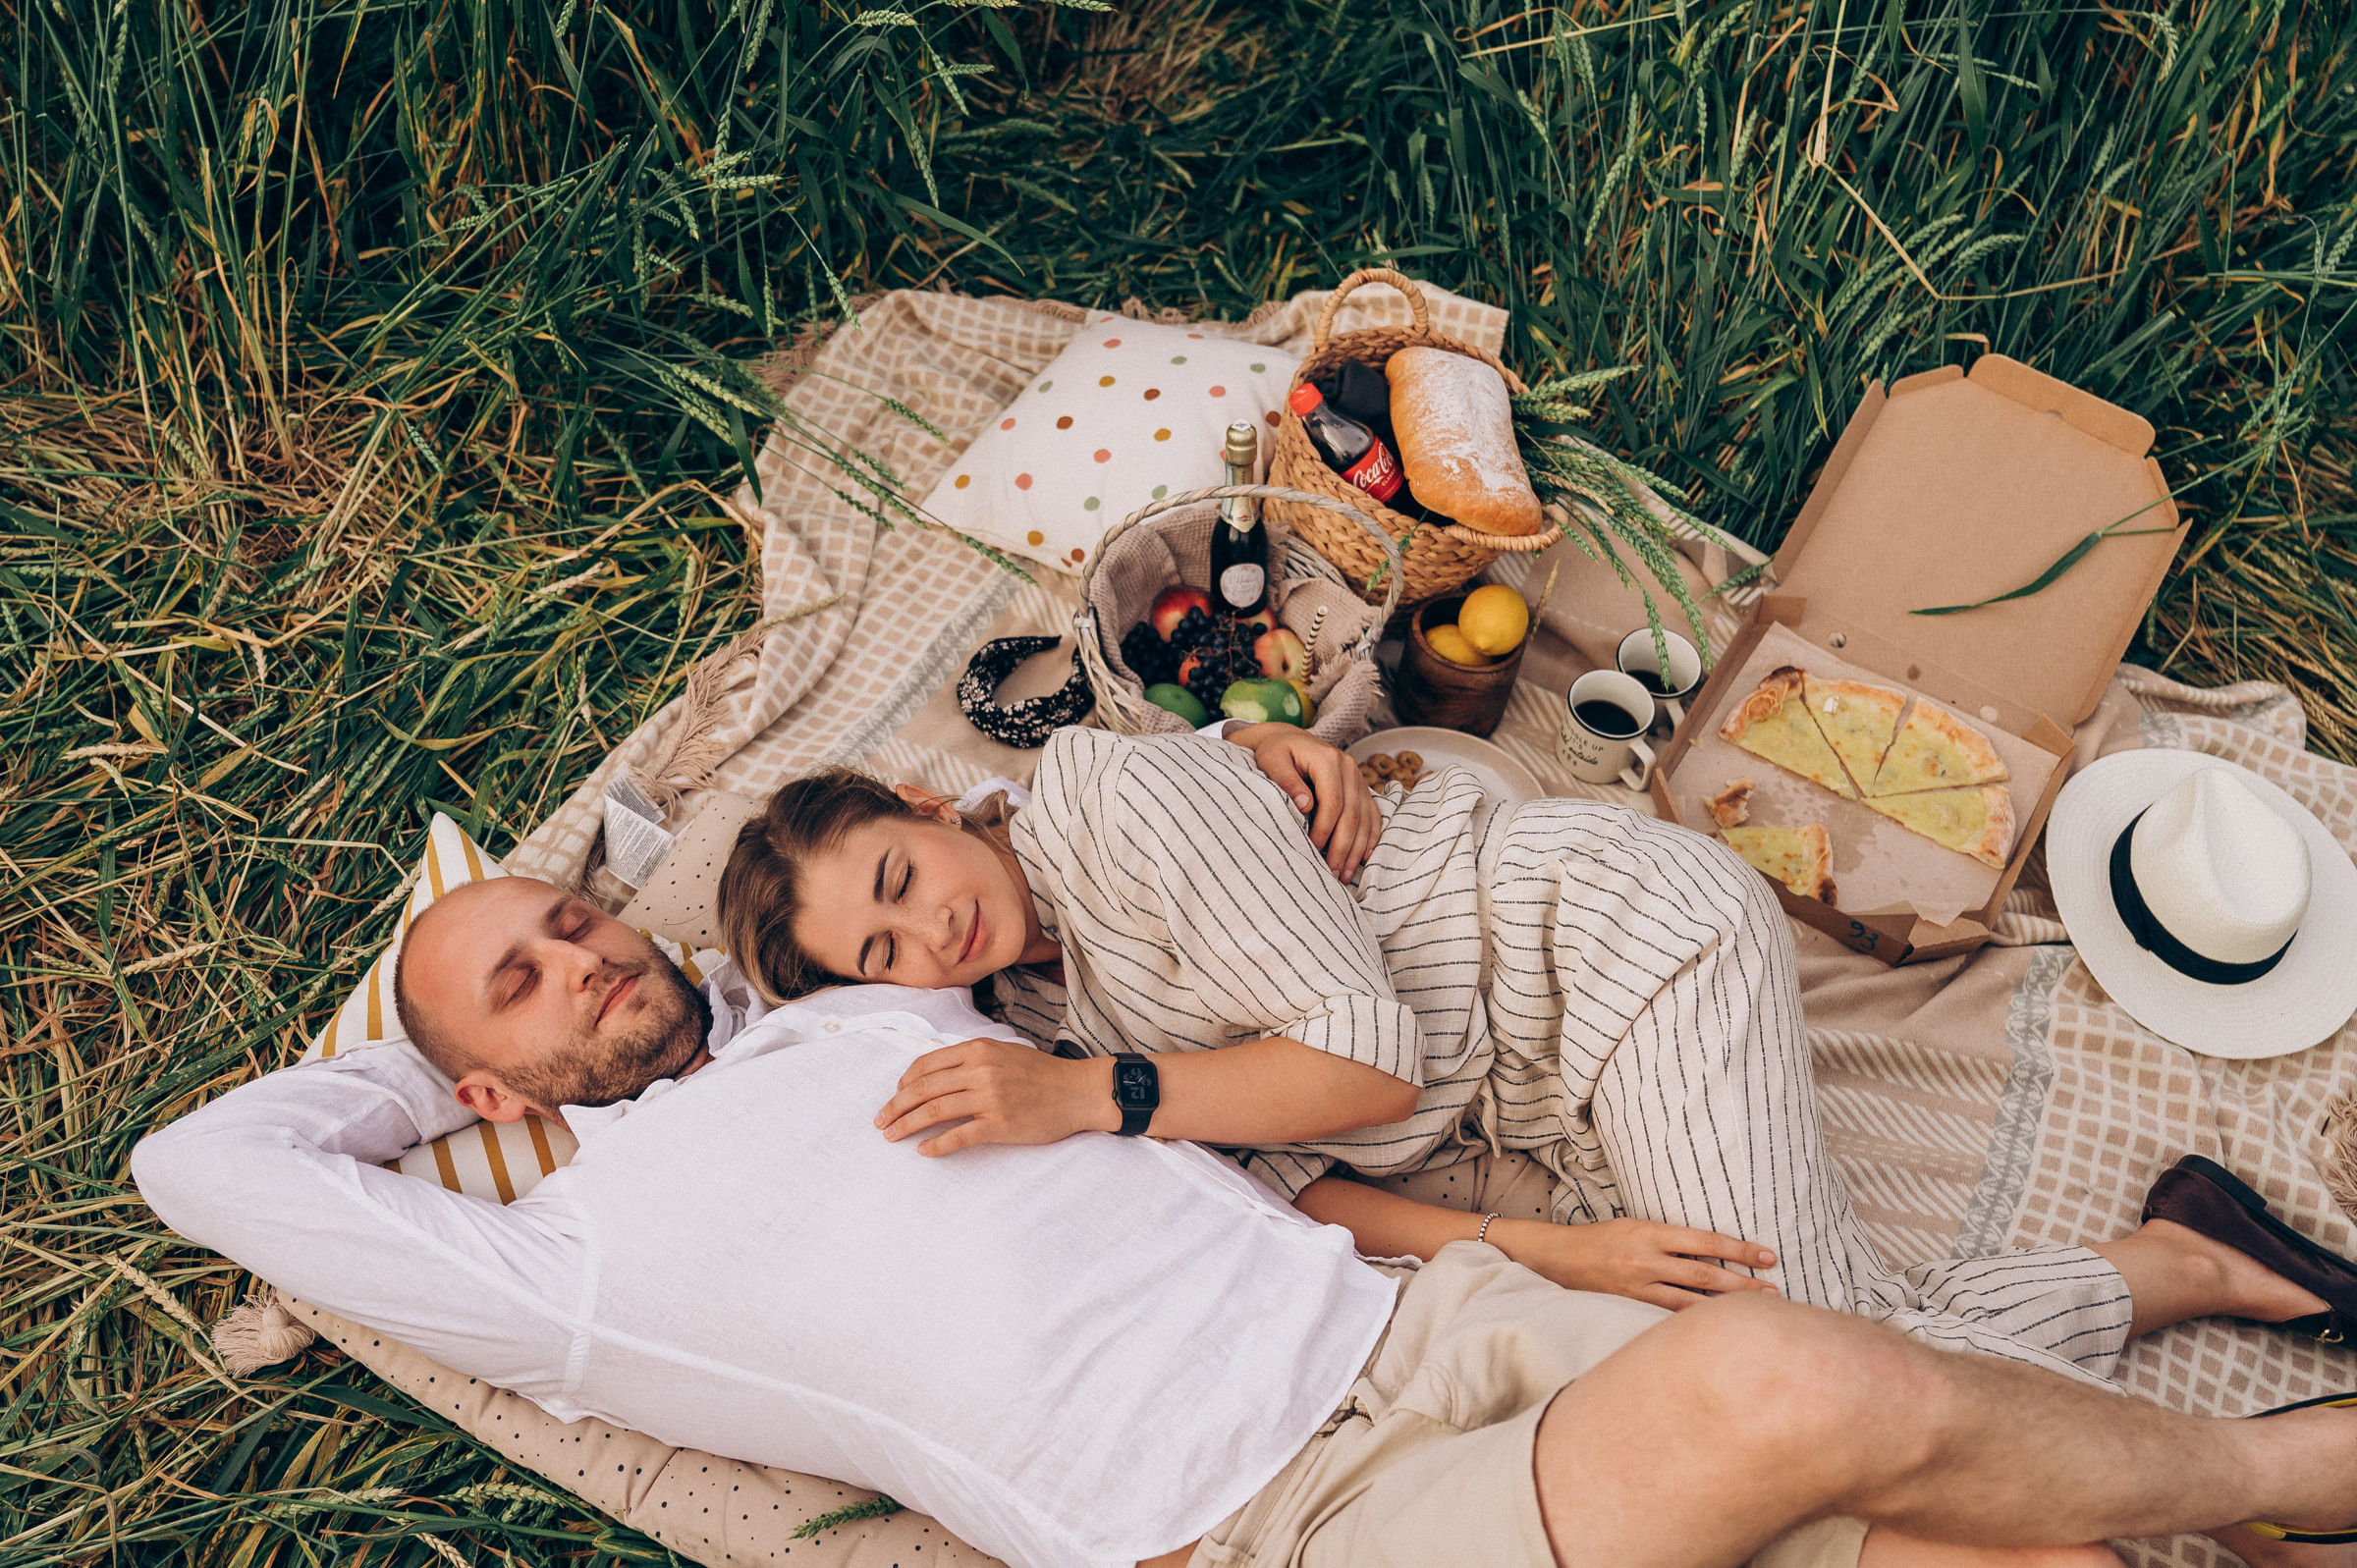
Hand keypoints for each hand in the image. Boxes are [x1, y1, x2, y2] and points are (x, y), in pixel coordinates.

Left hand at [873, 1038, 1112, 1156]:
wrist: (1077, 1092)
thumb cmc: (1041, 1073)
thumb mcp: (1003, 1052)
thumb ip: (971, 1059)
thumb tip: (934, 1075)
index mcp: (978, 1049)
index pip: (926, 1065)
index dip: (904, 1083)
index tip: (895, 1096)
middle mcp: (980, 1070)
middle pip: (923, 1089)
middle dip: (895, 1107)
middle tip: (880, 1122)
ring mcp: (989, 1098)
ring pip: (934, 1112)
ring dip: (906, 1126)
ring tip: (891, 1137)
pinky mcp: (999, 1124)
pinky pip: (958, 1137)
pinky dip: (935, 1146)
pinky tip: (923, 1152)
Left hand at [1229, 723, 1380, 879]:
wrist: (1288, 740)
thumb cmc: (1275, 752)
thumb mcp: (1271, 760)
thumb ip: (1286, 780)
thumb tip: (1305, 806)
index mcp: (1329, 760)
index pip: (1333, 803)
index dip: (1324, 831)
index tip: (1312, 852)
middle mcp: (1349, 768)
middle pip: (1352, 815)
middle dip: (1343, 848)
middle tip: (1333, 874)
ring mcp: (1358, 778)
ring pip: (1365, 819)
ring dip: (1357, 849)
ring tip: (1345, 875)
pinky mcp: (1361, 788)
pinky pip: (1372, 815)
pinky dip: (1370, 838)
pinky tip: (1364, 858)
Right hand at [1492, 1217, 1780, 1311]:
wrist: (1556, 1257)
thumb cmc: (1600, 1239)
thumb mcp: (1635, 1226)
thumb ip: (1669, 1240)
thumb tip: (1710, 1251)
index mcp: (1649, 1232)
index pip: (1704, 1241)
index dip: (1738, 1249)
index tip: (1767, 1256)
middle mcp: (1646, 1260)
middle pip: (1704, 1275)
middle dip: (1742, 1283)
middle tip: (1774, 1291)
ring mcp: (1638, 1287)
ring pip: (1691, 1301)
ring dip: (1725, 1307)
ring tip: (1756, 1313)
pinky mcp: (1629, 1307)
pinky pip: (1668, 1317)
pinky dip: (1695, 1323)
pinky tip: (1716, 1330)